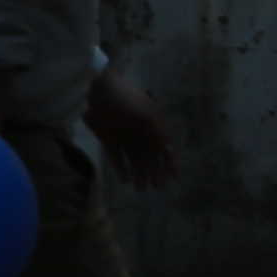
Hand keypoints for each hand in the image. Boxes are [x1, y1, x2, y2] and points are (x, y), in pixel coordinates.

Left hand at [84, 67, 179, 191]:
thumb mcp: (148, 115)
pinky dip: (120, 167)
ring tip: (140, 188)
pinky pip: (116, 156)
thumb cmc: (128, 99)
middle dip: (154, 172)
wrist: (102, 88)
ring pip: (134, 159)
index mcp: (153, 126)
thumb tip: (169, 150)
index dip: (170, 163)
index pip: (165, 148)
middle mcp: (139, 132)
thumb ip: (159, 133)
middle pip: (149, 157)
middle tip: (156, 187)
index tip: (174, 178)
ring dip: (139, 173)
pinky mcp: (108, 138)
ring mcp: (124, 136)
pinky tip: (125, 179)